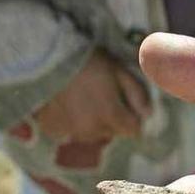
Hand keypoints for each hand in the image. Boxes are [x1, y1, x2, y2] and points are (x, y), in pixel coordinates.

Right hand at [34, 49, 151, 141]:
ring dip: (93, 122)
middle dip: (113, 119)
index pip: (133, 131)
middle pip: (112, 132)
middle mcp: (92, 130)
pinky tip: (67, 105)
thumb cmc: (87, 61)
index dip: (133, 118)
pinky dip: (72, 123)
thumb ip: (137, 94)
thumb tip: (148, 114)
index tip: (127, 105)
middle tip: (102, 97)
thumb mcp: (118, 71)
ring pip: (92, 134)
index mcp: (111, 116)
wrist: (45, 58)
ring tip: (84, 100)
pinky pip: (70, 132)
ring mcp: (71, 132)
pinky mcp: (53, 130)